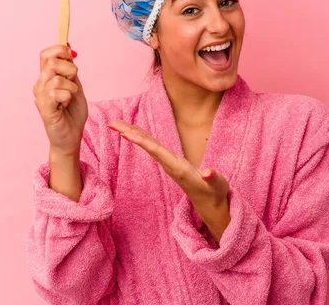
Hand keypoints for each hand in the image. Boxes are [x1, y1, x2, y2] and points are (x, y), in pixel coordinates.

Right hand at [33, 44, 87, 156]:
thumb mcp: (75, 85)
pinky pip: (56, 93)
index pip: (46, 54)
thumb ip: (70, 68)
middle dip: (70, 69)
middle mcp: (39, 85)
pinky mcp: (44, 109)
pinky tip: (66, 105)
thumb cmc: (73, 113)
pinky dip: (68, 97)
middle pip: (51, 62)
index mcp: (46, 78)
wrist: (71, 136)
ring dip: (72, 87)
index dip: (60, 51)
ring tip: (71, 98)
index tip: (73, 58)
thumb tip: (68, 45)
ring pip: (57, 79)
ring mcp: (40, 97)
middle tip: (74, 83)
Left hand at [109, 120, 230, 242]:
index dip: (141, 142)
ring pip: (147, 145)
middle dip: (129, 134)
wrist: (210, 204)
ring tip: (116, 124)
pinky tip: (134, 131)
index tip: (125, 134)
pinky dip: (142, 137)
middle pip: (147, 146)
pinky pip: (152, 146)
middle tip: (112, 124)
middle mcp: (169, 164)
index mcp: (178, 167)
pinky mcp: (170, 162)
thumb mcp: (217, 185)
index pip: (157, 151)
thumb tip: (208, 172)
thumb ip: (213, 178)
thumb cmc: (214, 192)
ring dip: (132, 134)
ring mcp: (168, 163)